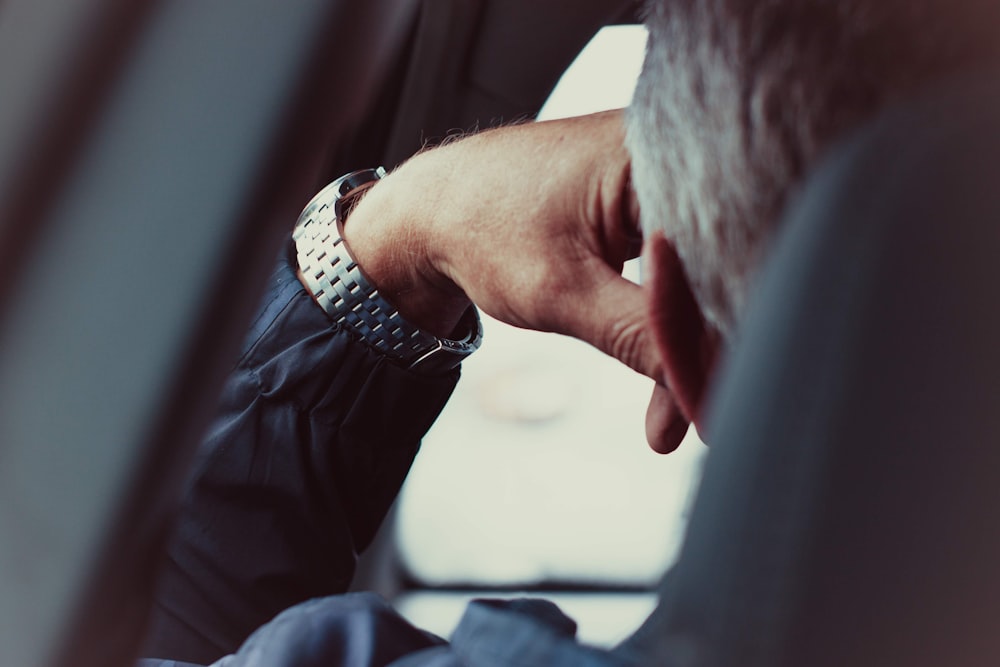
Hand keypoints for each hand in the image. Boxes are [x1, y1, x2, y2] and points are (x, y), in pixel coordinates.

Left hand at [340, 109, 689, 450]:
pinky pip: (683, 263)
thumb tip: (701, 393)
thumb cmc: (482, 230)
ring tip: (684, 411)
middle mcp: (671, 148)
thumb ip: (637, 337)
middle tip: (704, 414)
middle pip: (721, 258)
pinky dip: (674, 316)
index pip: (721, 247)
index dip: (727, 325)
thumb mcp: (559, 291)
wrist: (435, 209)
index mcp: (655, 151)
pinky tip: (673, 371)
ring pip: (703, 268)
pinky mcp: (652, 197)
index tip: (720, 393)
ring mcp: (663, 171)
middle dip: (713, 341)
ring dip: (693, 337)